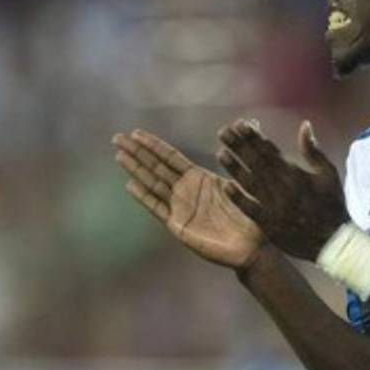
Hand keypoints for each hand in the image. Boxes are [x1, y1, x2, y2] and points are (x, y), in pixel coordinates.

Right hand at [112, 129, 266, 269]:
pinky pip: (158, 208)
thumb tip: (250, 123)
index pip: (171, 158)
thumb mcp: (247, 183)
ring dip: (136, 170)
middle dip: (137, 152)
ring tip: (119, 155)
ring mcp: (181, 208)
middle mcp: (187, 191)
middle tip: (117, 138)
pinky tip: (130, 184)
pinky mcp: (179, 225)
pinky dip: (144, 197)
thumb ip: (241, 158)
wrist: (252, 247)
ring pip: (153, 184)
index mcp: (201, 179)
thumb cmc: (253, 216)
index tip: (136, 132)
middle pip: (156, 167)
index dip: (154, 145)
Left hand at [216, 119, 348, 261]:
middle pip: (256, 162)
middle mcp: (282, 187)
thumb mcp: (328, 173)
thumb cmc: (332, 204)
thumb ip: (313, 150)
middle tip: (223, 132)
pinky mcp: (269, 224)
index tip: (241, 124)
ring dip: (235, 167)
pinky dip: (238, 198)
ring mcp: (274, 206)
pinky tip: (226, 186)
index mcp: (296, 173)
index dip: (254, 137)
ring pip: (250, 182)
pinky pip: (250, 209)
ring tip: (221, 153)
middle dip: (239, 146)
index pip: (270, 151)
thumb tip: (304, 125)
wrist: (333, 241)